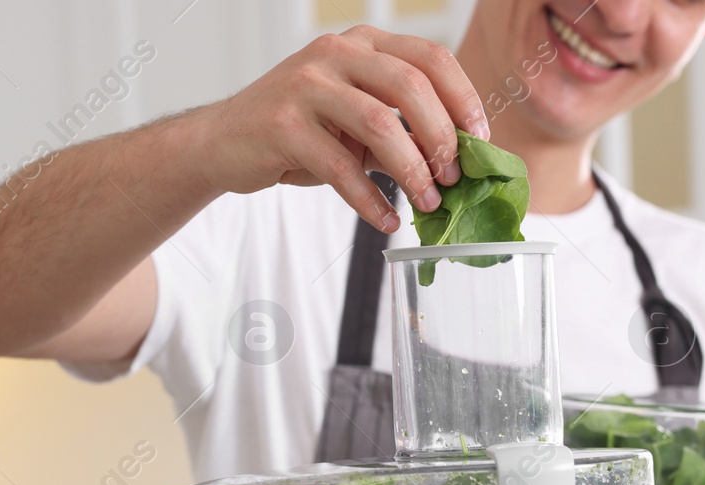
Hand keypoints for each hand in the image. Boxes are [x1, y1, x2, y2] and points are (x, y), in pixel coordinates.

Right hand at [193, 27, 488, 232]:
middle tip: (453, 177)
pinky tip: (386, 220)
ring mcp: (306, 85)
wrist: (224, 141)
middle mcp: (336, 53)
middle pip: (410, 85)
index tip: (480, 141)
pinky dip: (369, 200)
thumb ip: (401, 132)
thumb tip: (457, 165)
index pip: (430, 57)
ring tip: (427, 202)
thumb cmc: (299, 132)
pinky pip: (339, 166)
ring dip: (411, 170)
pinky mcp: (282, 124)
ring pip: (377, 123)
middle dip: (441, 137)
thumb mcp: (355, 122)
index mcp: (363, 45)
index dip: (463, 98)